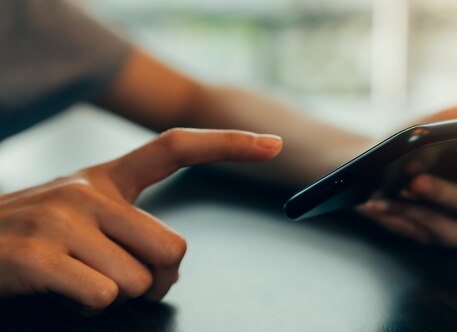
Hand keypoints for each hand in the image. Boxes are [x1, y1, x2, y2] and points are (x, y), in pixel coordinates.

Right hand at [0, 128, 281, 310]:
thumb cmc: (38, 238)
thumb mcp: (86, 217)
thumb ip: (133, 229)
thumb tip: (171, 268)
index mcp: (106, 177)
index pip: (176, 147)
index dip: (228, 143)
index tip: (272, 143)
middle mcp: (88, 190)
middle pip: (174, 247)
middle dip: (158, 275)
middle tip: (121, 275)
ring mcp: (63, 220)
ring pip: (140, 279)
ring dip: (117, 292)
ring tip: (80, 278)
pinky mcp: (41, 255)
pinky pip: (104, 295)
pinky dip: (89, 305)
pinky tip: (62, 290)